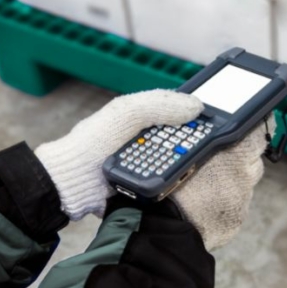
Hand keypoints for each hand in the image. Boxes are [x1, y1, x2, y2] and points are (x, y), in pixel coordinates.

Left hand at [35, 90, 203, 219]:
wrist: (72, 181)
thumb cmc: (94, 141)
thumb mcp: (127, 113)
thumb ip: (159, 106)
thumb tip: (196, 106)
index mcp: (142, 113)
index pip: (177, 106)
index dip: (195, 109)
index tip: (214, 116)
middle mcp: (147, 134)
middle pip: (182, 132)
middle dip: (196, 135)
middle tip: (213, 139)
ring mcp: (147, 157)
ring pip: (179, 154)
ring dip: (190, 156)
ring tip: (206, 157)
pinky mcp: (147, 180)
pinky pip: (171, 175)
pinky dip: (181, 174)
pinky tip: (190, 174)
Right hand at [172, 115, 275, 250]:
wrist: (159, 226)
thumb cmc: (164, 180)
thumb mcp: (181, 144)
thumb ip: (204, 134)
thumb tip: (206, 118)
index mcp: (232, 149)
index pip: (260, 129)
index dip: (259, 125)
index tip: (258, 122)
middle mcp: (242, 173)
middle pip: (253, 158)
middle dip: (241, 156)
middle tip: (221, 156)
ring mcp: (241, 198)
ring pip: (244, 182)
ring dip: (232, 180)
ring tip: (205, 182)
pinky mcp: (236, 219)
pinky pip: (236, 205)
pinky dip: (224, 202)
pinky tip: (203, 202)